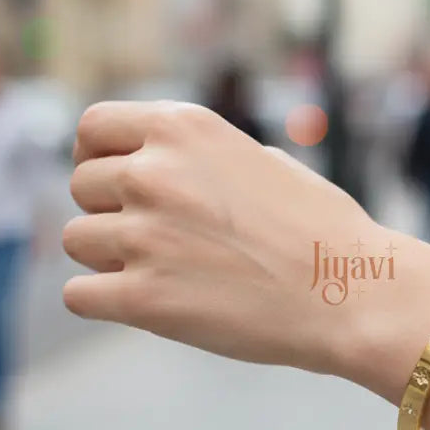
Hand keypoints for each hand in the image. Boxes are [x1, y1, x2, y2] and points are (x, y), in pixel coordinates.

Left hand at [63, 101, 429, 384]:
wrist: (353, 290)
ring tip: (163, 270)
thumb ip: (198, 157)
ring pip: (76, 241)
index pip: (92, 127)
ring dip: (108, 257)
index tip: (112, 180)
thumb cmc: (321, 228)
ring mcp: (145, 234)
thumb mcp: (260, 159)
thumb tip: (153, 165)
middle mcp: (155, 172)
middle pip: (81, 186)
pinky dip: (105, 300)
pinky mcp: (143, 298)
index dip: (96, 155)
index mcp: (184, 128)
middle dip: (109, 211)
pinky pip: (79, 294)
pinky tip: (147, 302)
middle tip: (156, 237)